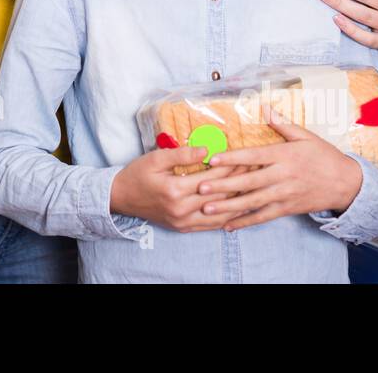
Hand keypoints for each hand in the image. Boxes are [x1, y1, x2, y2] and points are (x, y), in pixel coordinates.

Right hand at [110, 147, 251, 232]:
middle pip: (220, 195)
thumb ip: (182, 154)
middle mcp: (182, 209)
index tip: (247, 157)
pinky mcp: (183, 228)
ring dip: (238, 201)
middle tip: (257, 171)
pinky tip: (239, 209)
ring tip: (254, 189)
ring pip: (219, 213)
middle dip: (240, 182)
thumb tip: (208, 150)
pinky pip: (211, 225)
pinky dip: (227, 217)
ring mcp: (183, 221)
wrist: (121, 198)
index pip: (212, 177)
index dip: (231, 166)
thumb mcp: (156, 158)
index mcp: (175, 190)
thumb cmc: (137, 174)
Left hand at [195, 110, 363, 230]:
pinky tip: (227, 225)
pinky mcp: (287, 209)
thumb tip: (264, 106)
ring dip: (228, 207)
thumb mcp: (305, 136)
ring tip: (206, 209)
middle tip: (200, 187)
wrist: (347, 184)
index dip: (232, 158)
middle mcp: (282, 176)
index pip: (254, 156)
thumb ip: (282, 123)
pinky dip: (244, 222)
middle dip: (223, 185)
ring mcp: (284, 195)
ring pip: (252, 202)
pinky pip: (263, 217)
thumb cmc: (324, 156)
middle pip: (249, 182)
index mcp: (284, 155)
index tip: (212, 159)